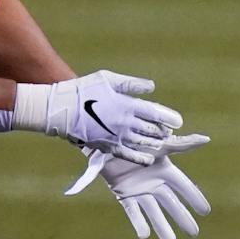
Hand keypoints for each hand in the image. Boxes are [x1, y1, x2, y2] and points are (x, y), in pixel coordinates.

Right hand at [13, 69, 180, 162]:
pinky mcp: (107, 146)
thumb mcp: (108, 79)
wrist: (60, 109)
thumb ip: (132, 84)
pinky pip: (128, 155)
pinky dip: (141, 158)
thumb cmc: (84, 89)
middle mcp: (124, 122)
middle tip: (169, 131)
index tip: (179, 121)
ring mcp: (116, 136)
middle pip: (151, 130)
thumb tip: (151, 87)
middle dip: (163, 131)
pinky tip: (149, 159)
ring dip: (154, 143)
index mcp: (126, 105)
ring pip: (143, 143)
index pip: (155, 112)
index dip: (169, 117)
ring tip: (160, 142)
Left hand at [67, 134, 210, 238]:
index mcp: (164, 169)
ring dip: (161, 225)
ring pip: (153, 210)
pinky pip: (132, 210)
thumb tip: (207, 139)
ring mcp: (139, 189)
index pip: (183, 186)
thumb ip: (182, 144)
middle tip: (194, 233)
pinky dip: (138, 221)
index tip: (205, 211)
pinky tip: (144, 235)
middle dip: (182, 217)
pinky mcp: (123, 193)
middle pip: (171, 203)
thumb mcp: (160, 144)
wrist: (106, 140)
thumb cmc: (135, 139)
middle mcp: (154, 181)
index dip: (194, 197)